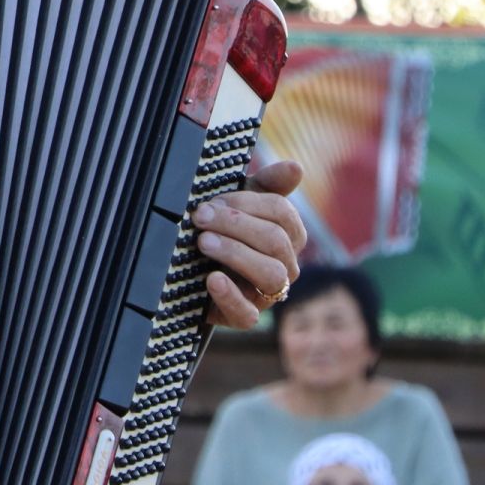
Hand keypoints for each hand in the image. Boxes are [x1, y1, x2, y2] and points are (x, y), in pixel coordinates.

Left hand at [198, 159, 307, 328]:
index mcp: (287, 234)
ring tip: (204, 242)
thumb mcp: (238, 204)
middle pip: (276, 241)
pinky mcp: (243, 316)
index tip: (214, 201)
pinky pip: (247, 314)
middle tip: (200, 217)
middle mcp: (284, 265)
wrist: (188, 271)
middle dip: (236, 225)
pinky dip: (230, 296)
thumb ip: (266, 185)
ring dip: (236, 254)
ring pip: (271, 275)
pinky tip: (213, 279)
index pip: (281, 213)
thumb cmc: (221, 230)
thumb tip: (296, 167)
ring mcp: (266, 294)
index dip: (248, 204)